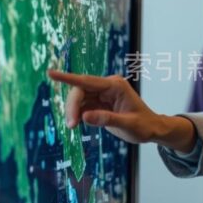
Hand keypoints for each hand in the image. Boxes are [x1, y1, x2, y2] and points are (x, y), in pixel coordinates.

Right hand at [47, 69, 195, 151]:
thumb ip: (107, 119)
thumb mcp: (127, 125)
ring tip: (74, 127)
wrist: (152, 129)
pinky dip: (77, 115)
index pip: (87, 81)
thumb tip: (85, 117)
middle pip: (79, 91)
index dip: (67, 78)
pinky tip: (78, 124)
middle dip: (72, 107)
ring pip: (78, 100)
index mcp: (115, 86)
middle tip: (71, 125)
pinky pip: (81, 107)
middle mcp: (107, 87)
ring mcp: (102, 94)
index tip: (50, 73)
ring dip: (73, 112)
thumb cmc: (143, 126)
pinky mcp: (98, 103)